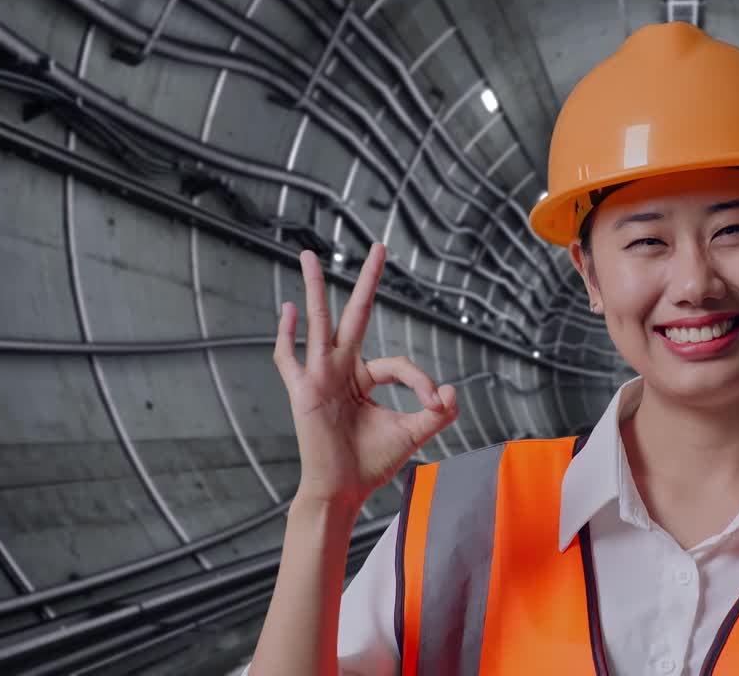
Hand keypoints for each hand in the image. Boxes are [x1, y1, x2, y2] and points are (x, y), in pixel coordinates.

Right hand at [272, 243, 458, 510]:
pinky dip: (287, 336)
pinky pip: (289, 359)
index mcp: (365, 377)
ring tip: (310, 256)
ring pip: (320, 324)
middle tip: (379, 246)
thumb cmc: (371, 462)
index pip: (398, 363)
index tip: (436, 404)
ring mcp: (320, 377)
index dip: (422, 381)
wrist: (344, 492)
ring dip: (314, 289)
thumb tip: (452, 391)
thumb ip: (436, 413)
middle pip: (355, 316)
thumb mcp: (413, 433)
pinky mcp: (303, 392)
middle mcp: (341, 369)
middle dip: (367, 282)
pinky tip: (287, 310)